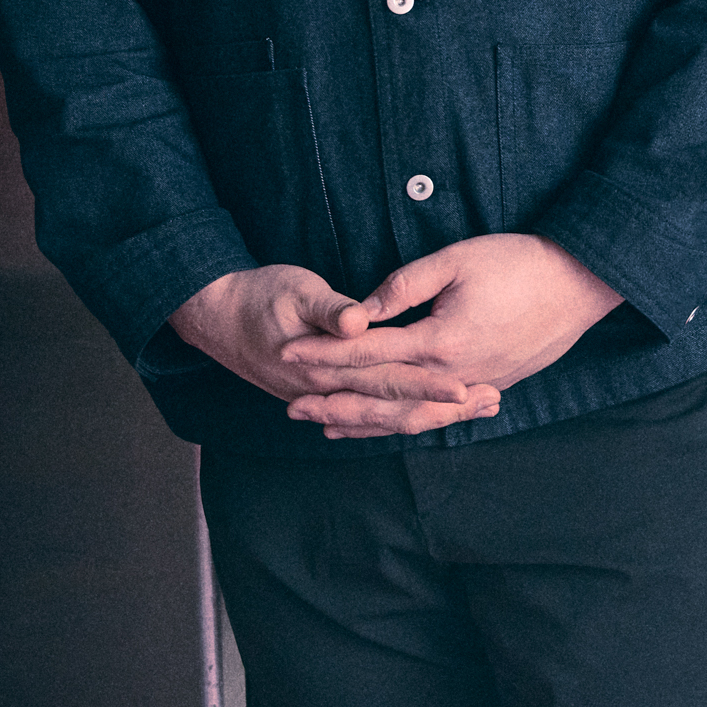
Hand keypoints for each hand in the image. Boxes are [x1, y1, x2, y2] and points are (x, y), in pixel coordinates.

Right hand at [168, 265, 500, 435]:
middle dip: (444, 408)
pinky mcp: (328, 393)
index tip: (467, 386)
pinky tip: (432, 414)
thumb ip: (328, 307)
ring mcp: (328, 397)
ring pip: (388, 417)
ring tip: (477, 407)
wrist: (216, 316)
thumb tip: (356, 321)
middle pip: (396, 409)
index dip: (428, 385)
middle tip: (491, 403)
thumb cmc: (258, 295)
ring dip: (432, 414)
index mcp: (327, 366)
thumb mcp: (293, 289)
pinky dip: (404, 415)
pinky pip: (373, 414)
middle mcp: (330, 391)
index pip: (388, 380)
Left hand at [277, 234, 622, 439]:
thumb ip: (403, 285)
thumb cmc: (520, 262)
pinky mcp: (491, 385)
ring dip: (364, 420)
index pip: (369, 353)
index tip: (288, 355)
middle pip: (382, 395)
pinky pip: (435, 413)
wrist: (581, 283)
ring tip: (325, 425)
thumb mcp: (456, 260)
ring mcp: (475, 385)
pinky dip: (404, 420)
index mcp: (441, 340)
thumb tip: (360, 312)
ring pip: (408, 413)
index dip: (325, 355)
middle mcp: (454, 374)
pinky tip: (384, 423)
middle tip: (290, 408)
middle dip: (334, 399)